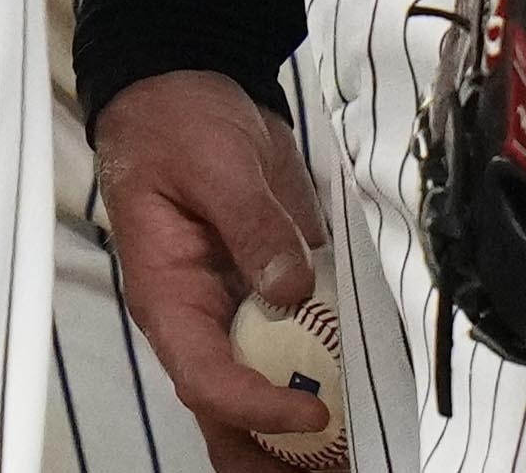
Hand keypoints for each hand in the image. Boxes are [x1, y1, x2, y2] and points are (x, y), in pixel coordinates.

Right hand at [92, 71, 346, 472]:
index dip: (257, 407)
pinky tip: (356, 407)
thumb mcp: (215, 162)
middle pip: (226, 411)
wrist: (185, 89)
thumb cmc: (180, 125)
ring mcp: (232, 310)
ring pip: (259, 392)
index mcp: (169, 294)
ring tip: (348, 459)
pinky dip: (320, 380)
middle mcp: (198, 317)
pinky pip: (291, 349)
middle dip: (271, 455)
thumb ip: (253, 224)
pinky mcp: (264, 291)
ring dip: (298, 434)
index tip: (313, 411)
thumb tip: (290, 286)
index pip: (206, 376)